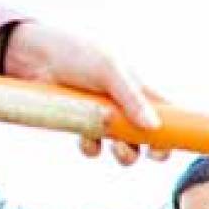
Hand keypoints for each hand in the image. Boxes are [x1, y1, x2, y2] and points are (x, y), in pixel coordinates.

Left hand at [0, 21, 168, 165]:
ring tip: (116, 148)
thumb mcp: (108, 71)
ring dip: (124, 153)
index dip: (173, 133)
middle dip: (148, 149)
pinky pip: (93, 147)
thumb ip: (132, 98)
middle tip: (147, 154)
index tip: (167, 148)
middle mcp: (124, 107)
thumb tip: (154, 127)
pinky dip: (92, 147)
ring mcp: (104, 118)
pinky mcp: (82, 126)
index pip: (166, 114)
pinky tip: (84, 137)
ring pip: (123, 147)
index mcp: (138, 90)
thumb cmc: (78, 55)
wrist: (35, 57)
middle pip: (147, 138)